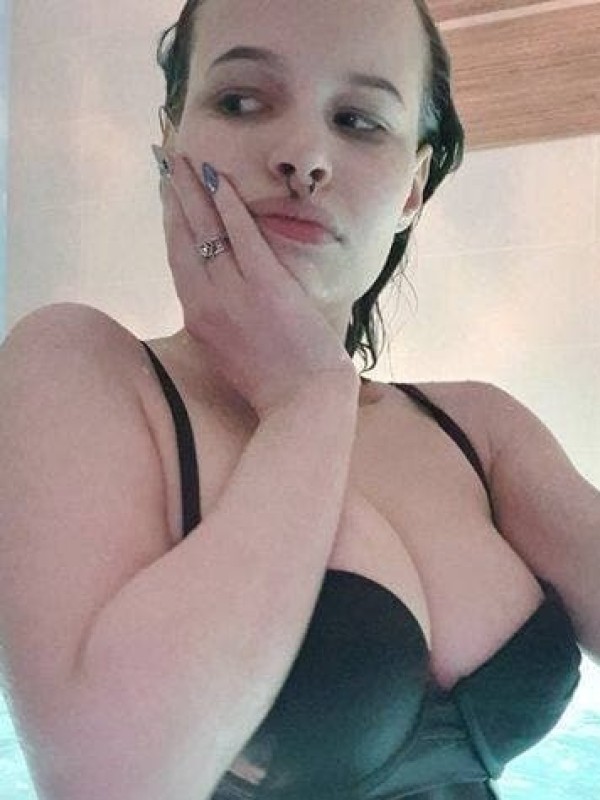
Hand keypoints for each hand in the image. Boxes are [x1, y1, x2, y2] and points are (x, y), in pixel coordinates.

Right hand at [157, 149, 357, 417]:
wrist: (303, 402)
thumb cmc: (275, 383)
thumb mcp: (232, 353)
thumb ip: (220, 319)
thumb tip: (219, 291)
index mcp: (198, 320)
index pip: (177, 258)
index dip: (170, 221)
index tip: (166, 193)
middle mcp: (206, 303)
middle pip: (182, 236)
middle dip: (173, 193)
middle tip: (165, 159)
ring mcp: (233, 293)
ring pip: (205, 229)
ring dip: (193, 187)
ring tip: (184, 155)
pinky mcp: (265, 285)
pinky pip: (241, 234)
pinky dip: (228, 203)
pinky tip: (220, 177)